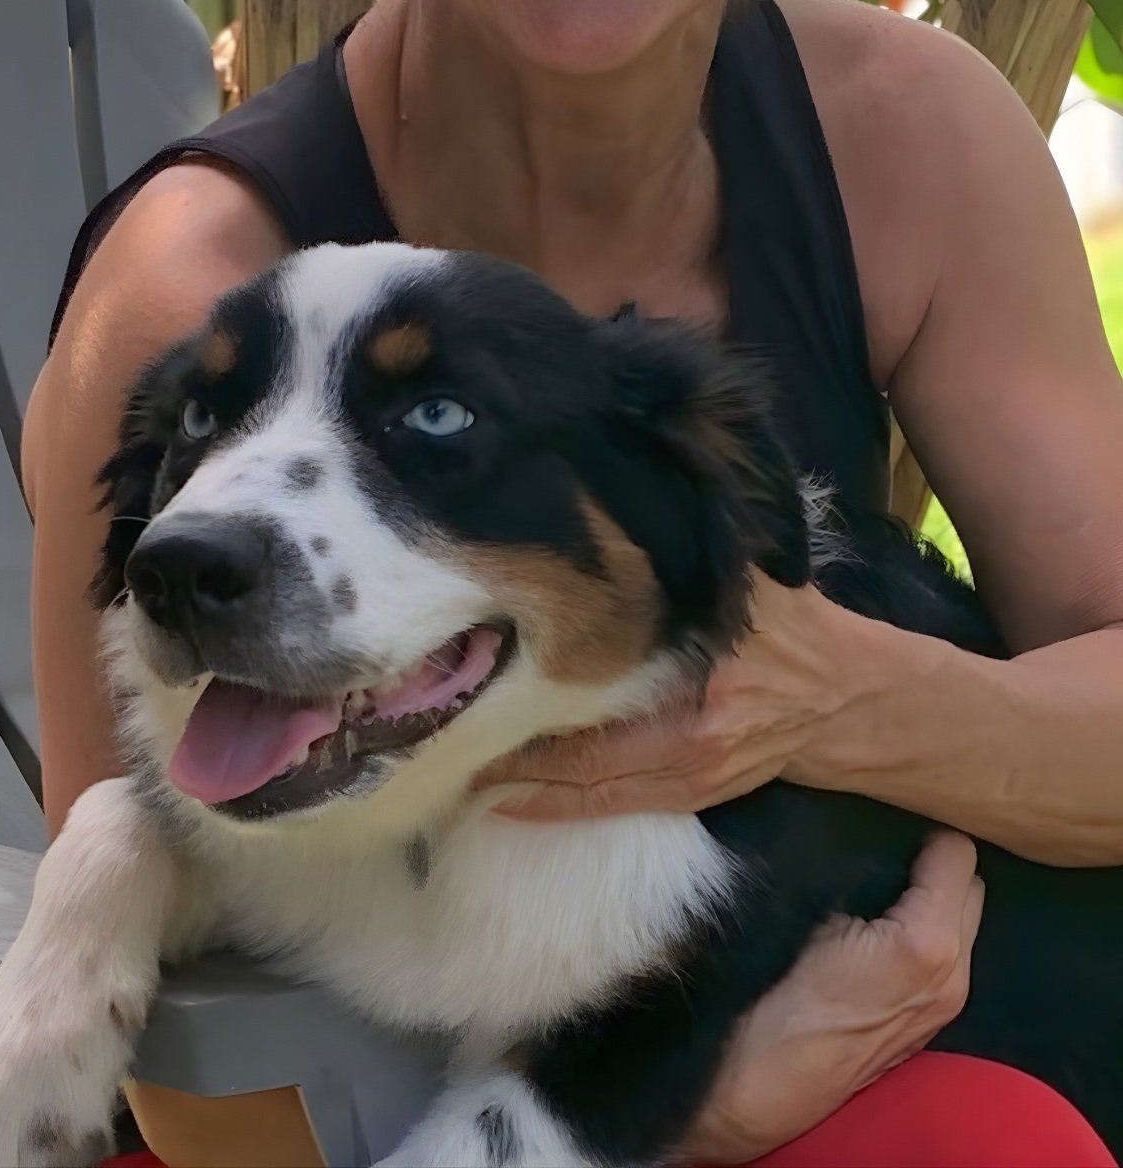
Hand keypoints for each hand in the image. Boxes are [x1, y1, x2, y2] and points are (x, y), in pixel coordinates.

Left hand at [478, 576, 849, 819]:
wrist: (853, 698)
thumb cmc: (800, 626)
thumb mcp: (759, 578)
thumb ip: (706, 551)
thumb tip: (657, 489)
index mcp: (706, 679)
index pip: (605, 704)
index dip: (540, 707)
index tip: (480, 692)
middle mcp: (694, 737)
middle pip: (586, 759)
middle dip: (517, 757)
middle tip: (447, 741)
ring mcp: (694, 775)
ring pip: (593, 792)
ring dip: (527, 790)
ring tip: (463, 776)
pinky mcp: (696, 794)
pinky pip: (613, 807)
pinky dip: (559, 809)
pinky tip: (510, 805)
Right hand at [680, 830, 984, 1163]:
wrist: (773, 1079)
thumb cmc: (783, 991)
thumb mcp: (817, 914)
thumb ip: (866, 875)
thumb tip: (880, 841)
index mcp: (927, 941)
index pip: (957, 854)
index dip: (924, 833)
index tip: (893, 824)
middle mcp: (954, 972)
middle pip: (973, 885)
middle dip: (940, 864)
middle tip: (895, 851)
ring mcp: (950, 1000)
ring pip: (967, 918)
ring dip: (940, 896)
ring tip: (894, 883)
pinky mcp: (938, 1018)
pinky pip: (954, 950)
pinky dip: (935, 928)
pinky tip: (894, 923)